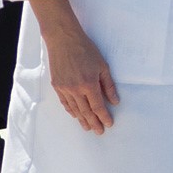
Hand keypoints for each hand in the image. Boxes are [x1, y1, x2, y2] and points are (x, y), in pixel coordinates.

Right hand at [41, 15, 118, 133]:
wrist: (64, 40)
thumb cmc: (86, 50)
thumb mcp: (103, 66)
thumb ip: (109, 86)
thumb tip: (115, 101)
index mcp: (88, 84)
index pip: (98, 106)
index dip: (104, 116)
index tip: (109, 124)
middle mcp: (75, 89)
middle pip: (85, 111)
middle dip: (93, 122)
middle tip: (99, 131)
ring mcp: (64, 88)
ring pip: (74, 109)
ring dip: (82, 119)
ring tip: (88, 127)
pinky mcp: (57, 85)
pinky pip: (64, 102)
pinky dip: (71, 110)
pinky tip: (75, 115)